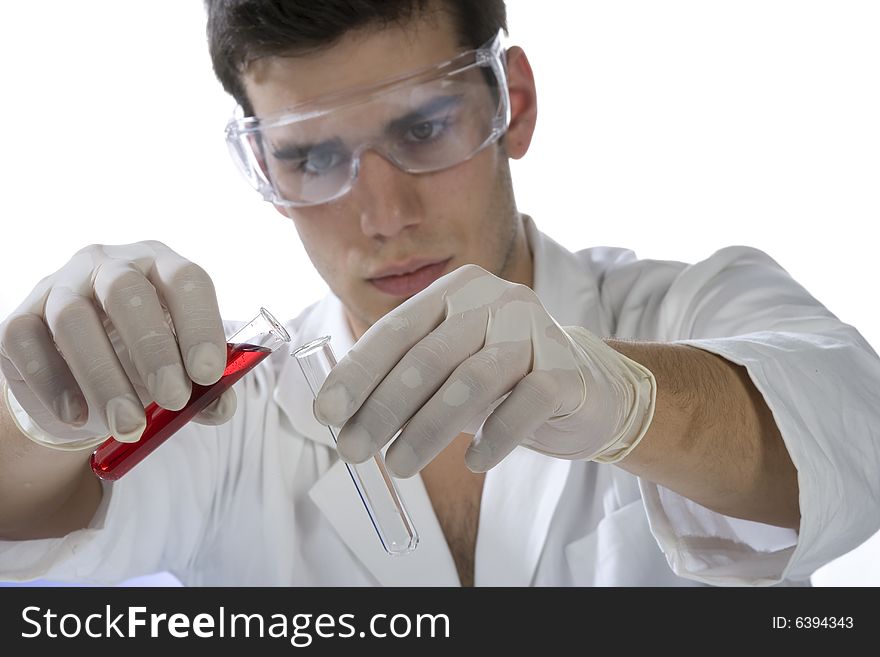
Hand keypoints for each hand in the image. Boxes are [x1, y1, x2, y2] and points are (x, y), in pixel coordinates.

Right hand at [0, 242, 234, 447]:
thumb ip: (206, 389)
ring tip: (129, 425)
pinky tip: (78, 415)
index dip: (200, 325)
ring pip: (73, 318)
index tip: (208, 374)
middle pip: (126, 290)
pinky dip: (54, 383)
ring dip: (105, 378)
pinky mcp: (20, 317)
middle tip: (172, 399)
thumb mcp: (181, 372)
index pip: (186, 279)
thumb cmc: (145, 362)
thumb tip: (220, 405)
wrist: (83, 378)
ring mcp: (60, 286)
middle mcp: (109, 264)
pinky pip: (26, 341)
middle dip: (153, 348)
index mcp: (161, 267)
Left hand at [314, 264, 655, 475]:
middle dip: (383, 408)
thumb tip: (336, 416)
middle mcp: (496, 298)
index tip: (326, 414)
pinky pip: (526, 403)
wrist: (582, 387)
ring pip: (472, 380)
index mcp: (456, 290)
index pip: (396, 330)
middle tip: (353, 452)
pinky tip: (474, 462)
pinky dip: (495, 436)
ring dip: (428, 429)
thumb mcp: (445, 371)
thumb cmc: (499, 380)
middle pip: (429, 356)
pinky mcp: (567, 367)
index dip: (357, 373)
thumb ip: (401, 379)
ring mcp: (535, 328)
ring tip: (400, 466)